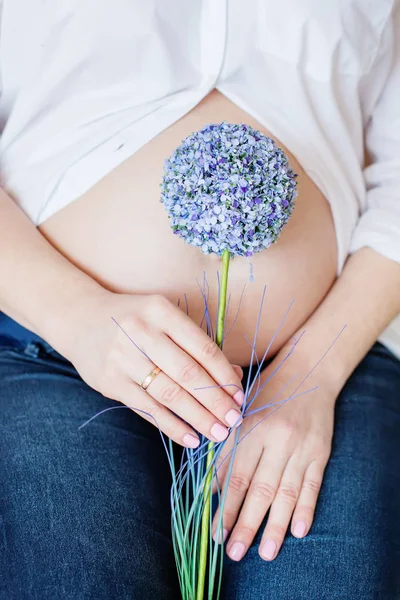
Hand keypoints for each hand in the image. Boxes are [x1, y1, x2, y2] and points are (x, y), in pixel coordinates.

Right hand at [65, 290, 243, 447]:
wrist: (80, 320)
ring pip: (169, 394)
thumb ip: (197, 344)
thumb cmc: (135, 320)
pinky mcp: (109, 382)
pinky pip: (147, 409)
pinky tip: (190, 438)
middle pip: (188, 373)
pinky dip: (172, 426)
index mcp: (161, 310)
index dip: (224, 376)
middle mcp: (140, 331)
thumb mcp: (165, 319)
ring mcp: (122, 358)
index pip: (202, 348)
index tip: (240, 396)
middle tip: (234, 421)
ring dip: (198, 418)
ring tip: (218, 433)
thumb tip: (235, 377)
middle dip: (215, 401)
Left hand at [212, 347, 335, 560]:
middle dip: (246, 524)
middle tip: (234, 552)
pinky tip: (298, 530)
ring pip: (287, 492)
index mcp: (252, 426)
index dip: (226, 506)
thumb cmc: (267, 390)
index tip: (216, 531)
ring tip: (265, 552)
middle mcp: (277, 438)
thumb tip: (212, 485)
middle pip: (259, 489)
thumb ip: (228, 444)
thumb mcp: (241, 410)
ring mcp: (301, 446)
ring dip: (275, 525)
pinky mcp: (320, 451)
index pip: (236, 474)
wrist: (309, 371)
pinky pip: (313, 484)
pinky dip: (306, 508)